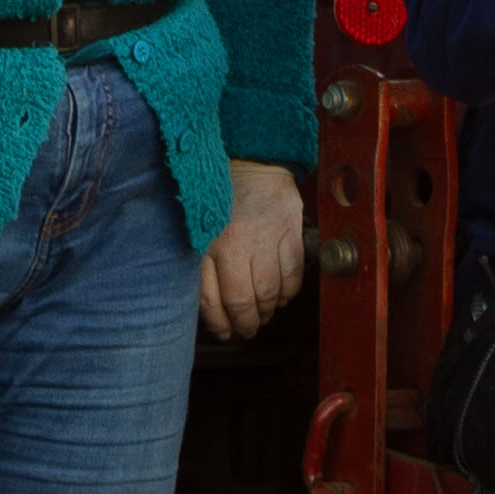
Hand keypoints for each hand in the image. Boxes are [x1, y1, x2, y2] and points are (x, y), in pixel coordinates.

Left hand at [200, 159, 306, 339]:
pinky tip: (282, 295)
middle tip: (247, 329)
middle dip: (246, 324)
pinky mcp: (291, 229)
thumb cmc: (221, 200)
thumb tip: (212, 313)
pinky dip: (289, 292)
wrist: (252, 160)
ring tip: (264, 314)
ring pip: (270, 292)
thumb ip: (201, 269)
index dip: (219, 324)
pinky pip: (294, 274)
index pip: (210, 301)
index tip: (225, 332)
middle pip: (243, 301)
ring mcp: (265, 235)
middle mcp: (235, 240)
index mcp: (206, 242)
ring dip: (268, 311)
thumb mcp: (200, 232)